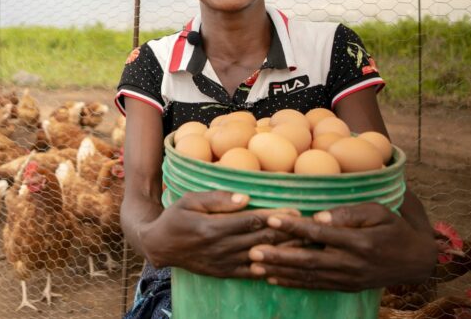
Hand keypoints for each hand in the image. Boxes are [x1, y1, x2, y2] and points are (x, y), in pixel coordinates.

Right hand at [140, 190, 299, 278]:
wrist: (160, 246)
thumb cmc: (175, 218)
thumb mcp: (189, 201)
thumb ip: (216, 199)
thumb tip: (245, 197)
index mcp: (212, 227)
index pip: (251, 221)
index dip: (275, 217)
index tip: (296, 211)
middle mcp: (220, 248)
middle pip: (261, 240)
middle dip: (287, 234)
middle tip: (310, 227)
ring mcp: (223, 263)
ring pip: (261, 257)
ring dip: (284, 252)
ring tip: (306, 245)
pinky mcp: (224, 272)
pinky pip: (252, 273)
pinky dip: (270, 269)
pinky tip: (287, 264)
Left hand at [248, 202, 436, 291]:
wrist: (416, 260)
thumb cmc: (394, 227)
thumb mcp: (379, 212)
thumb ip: (349, 213)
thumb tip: (319, 215)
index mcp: (359, 241)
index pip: (321, 232)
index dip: (295, 226)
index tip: (271, 218)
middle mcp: (351, 263)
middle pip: (309, 259)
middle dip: (278, 256)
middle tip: (253, 251)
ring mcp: (347, 277)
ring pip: (308, 276)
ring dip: (279, 271)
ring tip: (254, 266)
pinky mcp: (345, 286)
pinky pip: (315, 285)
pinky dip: (292, 283)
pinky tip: (273, 279)